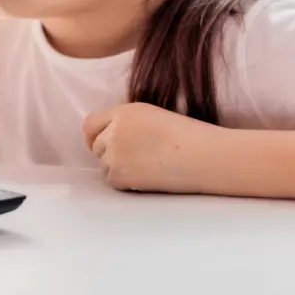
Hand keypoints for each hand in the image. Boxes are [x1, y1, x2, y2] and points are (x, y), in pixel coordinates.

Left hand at [82, 102, 219, 192]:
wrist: (203, 156)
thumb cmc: (187, 136)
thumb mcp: (152, 116)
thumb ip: (127, 123)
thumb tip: (108, 136)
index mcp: (124, 112)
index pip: (91, 124)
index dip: (96, 135)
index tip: (103, 143)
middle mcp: (114, 130)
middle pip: (97, 146)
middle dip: (110, 153)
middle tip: (137, 158)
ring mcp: (114, 153)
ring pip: (104, 164)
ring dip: (119, 168)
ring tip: (147, 166)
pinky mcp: (119, 175)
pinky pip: (113, 180)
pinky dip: (126, 182)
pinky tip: (148, 176)